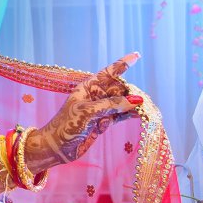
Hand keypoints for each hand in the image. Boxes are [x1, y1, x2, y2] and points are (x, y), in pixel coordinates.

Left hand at [31, 53, 143, 169]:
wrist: (57, 147)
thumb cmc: (67, 125)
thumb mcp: (88, 112)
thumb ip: (111, 105)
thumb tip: (135, 100)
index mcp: (88, 87)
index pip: (108, 72)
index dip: (122, 64)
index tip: (137, 55)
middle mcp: (95, 95)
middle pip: (118, 88)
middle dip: (130, 91)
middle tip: (142, 100)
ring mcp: (100, 109)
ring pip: (121, 102)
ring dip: (132, 104)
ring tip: (146, 107)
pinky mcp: (103, 122)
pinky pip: (119, 114)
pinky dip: (129, 114)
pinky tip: (138, 114)